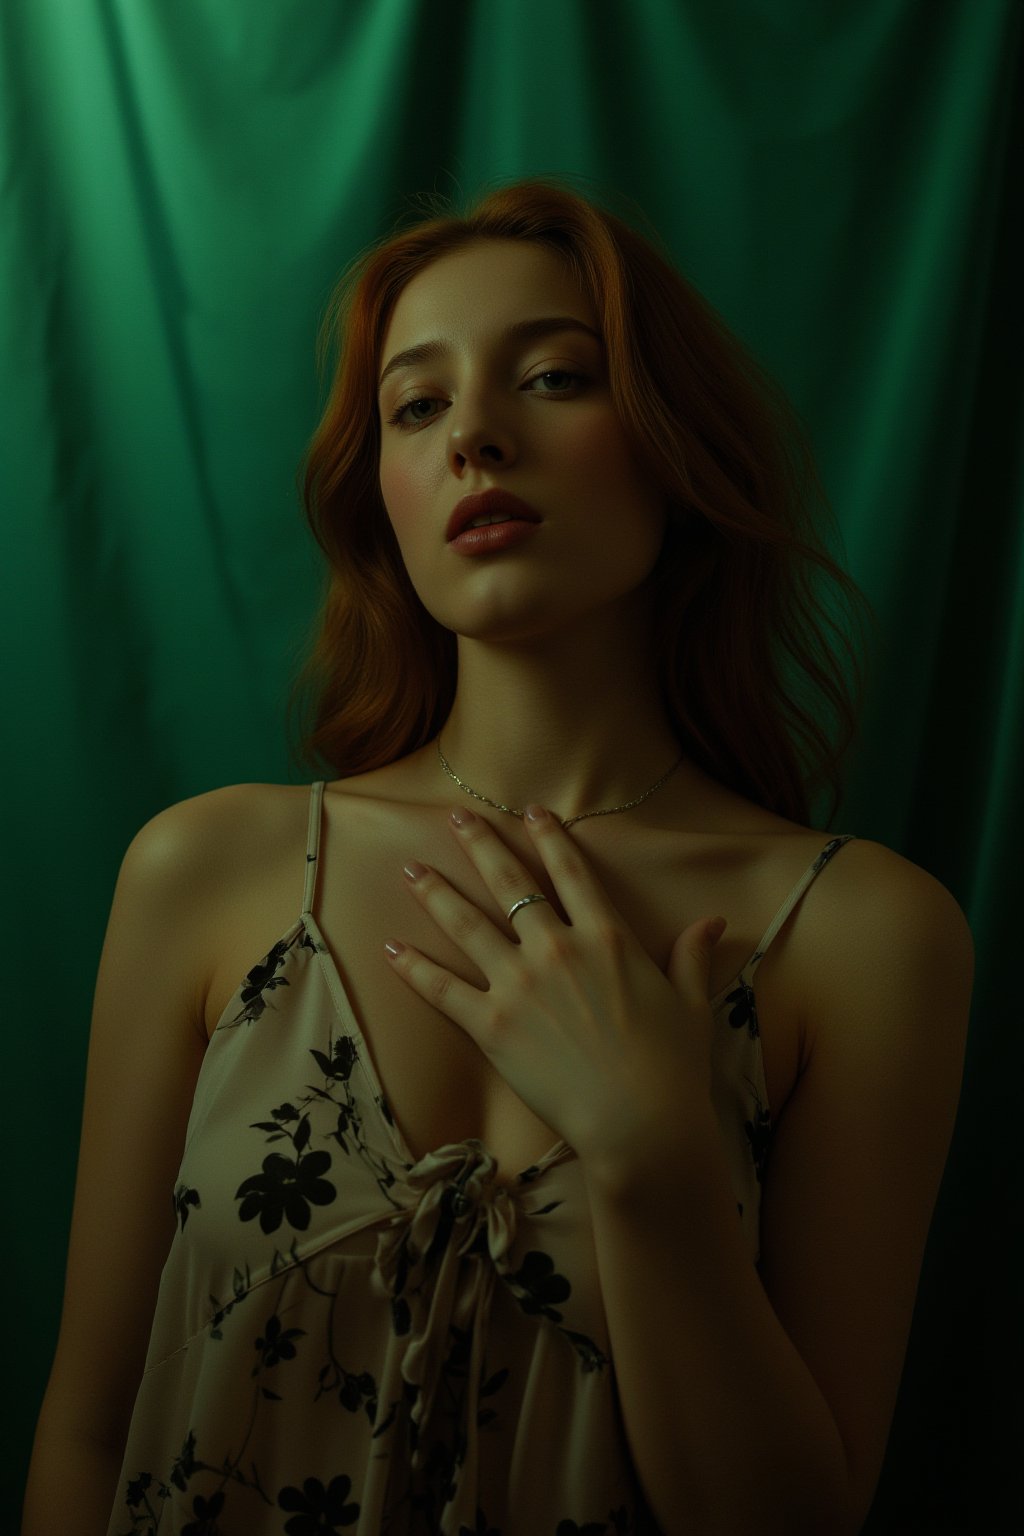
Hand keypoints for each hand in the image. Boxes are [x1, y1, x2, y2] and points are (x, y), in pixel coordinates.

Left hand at [384, 803, 727, 1176]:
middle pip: (510, 882)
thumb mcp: (691, 1003)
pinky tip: (390, 947)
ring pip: (467, 923)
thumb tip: (711, 921)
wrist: (640, 1123)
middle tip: (454, 818)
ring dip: (435, 892)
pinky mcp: (491, 1025)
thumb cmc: (672, 1067)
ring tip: (410, 868)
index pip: (572, 872)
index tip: (531, 811)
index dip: (549, 837)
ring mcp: (519, 984)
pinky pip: (442, 988)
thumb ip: (692, 956)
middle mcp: (557, 948)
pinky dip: (413, 967)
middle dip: (479, 844)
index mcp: (607, 938)